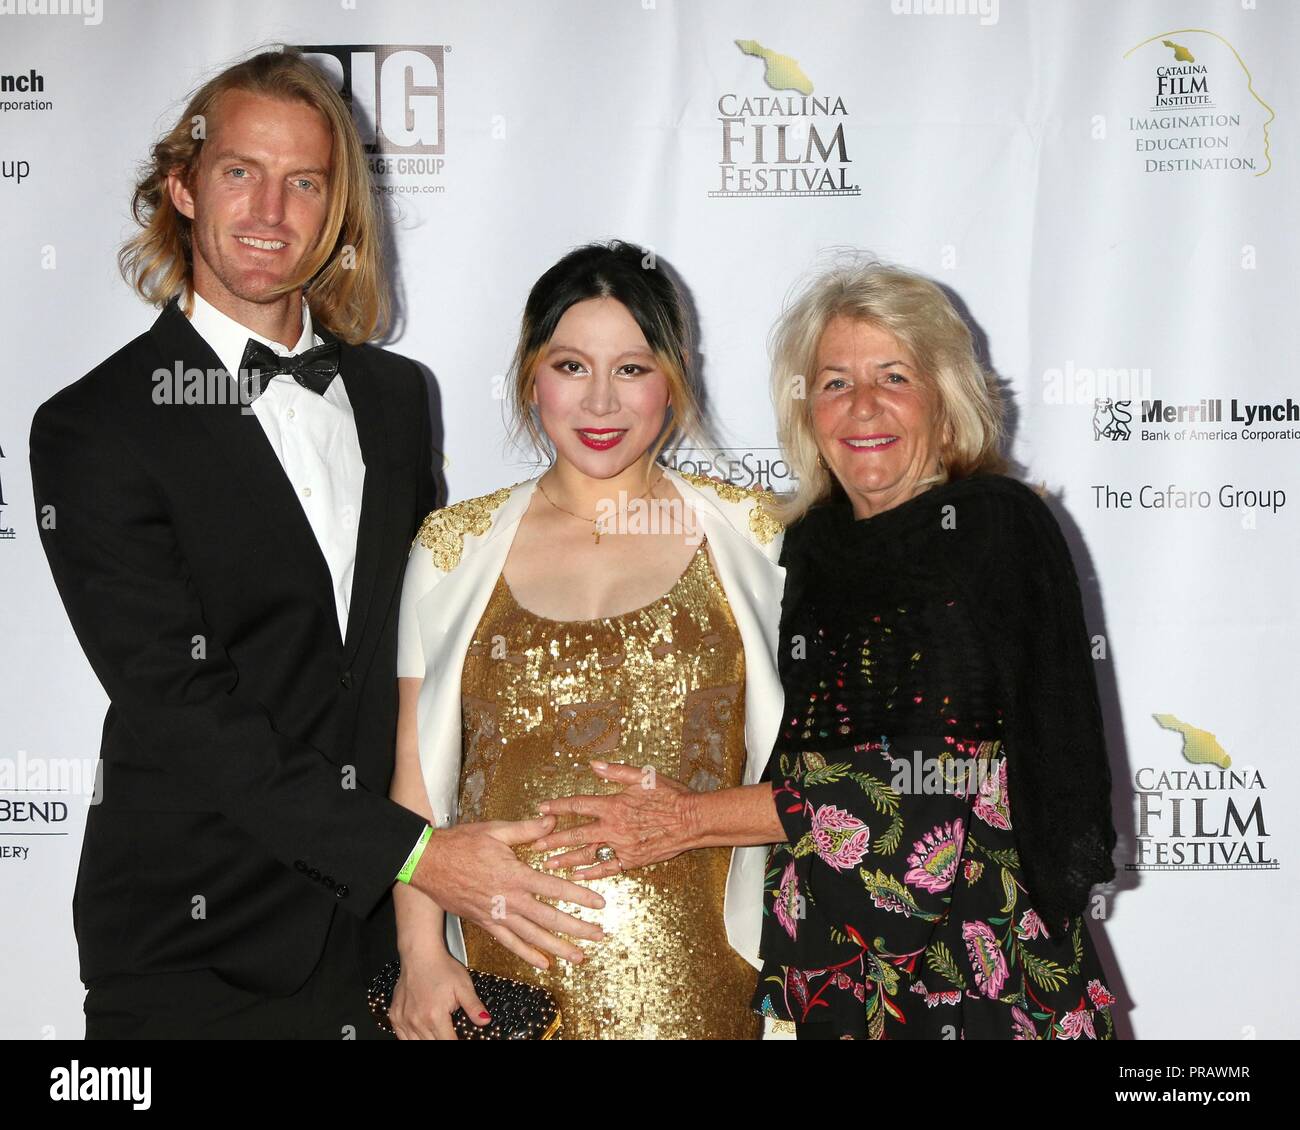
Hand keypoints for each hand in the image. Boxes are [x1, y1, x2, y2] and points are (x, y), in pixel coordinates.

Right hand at [389, 946, 489, 1039]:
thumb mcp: (463, 985)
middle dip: (444, 1041)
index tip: (462, 1039)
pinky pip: (402, 1037)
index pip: (448, 1043)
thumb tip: (485, 1021)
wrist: (419, 954)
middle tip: (450, 1034)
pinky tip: (421, 1035)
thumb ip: (474, 1006)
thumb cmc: (441, 967)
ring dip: (429, 1042)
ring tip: (439, 1034)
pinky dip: (412, 1039)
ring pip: (417, 1044)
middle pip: (433, 1045)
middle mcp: (417, 1021)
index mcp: (435, 1016)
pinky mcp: (395, 1016)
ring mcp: (404, 1020)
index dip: (458, 1043)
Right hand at [408, 815, 605, 970]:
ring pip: (532, 937)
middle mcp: (508, 899)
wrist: (426, 863)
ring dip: (557, 948)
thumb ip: (527, 829)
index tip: (599, 904)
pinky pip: (509, 943)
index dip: (579, 896)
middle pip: (548, 919)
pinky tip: (543, 964)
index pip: (554, 888)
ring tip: (579, 957)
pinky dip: (527, 955)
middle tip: (598, 936)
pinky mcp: (484, 923)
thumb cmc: (460, 844)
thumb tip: (553, 820)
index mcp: (514, 874)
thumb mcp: (495, 830)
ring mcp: (496, 915)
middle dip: (576, 929)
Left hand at [531, 760, 696, 878]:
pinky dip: (591, 873)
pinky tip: (577, 876)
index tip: (541, 808)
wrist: (692, 820)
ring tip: (548, 864)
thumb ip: (616, 772)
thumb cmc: (670, 795)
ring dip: (566, 859)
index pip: (578, 805)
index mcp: (614, 805)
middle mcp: (614, 827)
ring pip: (588, 854)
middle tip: (534, 845)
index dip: (558, 806)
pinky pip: (607, 868)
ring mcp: (622, 846)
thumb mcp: (643, 776)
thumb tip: (594, 765)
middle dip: (553, 839)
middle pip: (576, 834)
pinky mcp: (632, 860)